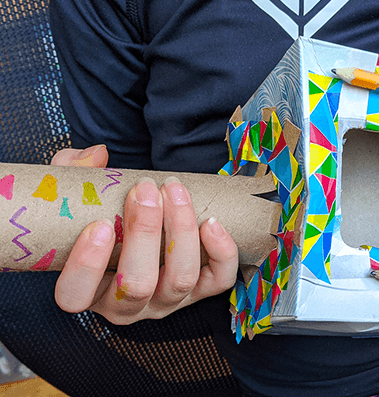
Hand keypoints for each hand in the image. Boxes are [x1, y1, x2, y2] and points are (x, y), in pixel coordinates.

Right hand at [51, 146, 238, 323]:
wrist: (139, 225)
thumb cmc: (101, 215)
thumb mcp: (76, 195)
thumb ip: (74, 173)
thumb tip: (97, 156)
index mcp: (85, 290)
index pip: (74, 295)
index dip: (87, 264)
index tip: (99, 224)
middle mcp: (125, 306)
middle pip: (137, 284)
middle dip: (144, 233)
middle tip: (144, 189)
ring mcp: (164, 301)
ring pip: (179, 279)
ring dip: (181, 232)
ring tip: (174, 190)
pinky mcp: (199, 292)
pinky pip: (218, 280)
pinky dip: (221, 252)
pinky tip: (211, 222)